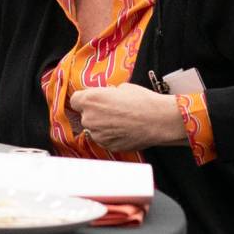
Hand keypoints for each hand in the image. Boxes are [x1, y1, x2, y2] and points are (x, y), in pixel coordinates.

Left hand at [67, 84, 184, 150]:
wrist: (158, 121)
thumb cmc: (142, 101)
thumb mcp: (122, 87)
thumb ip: (107, 93)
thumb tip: (106, 96)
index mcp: (91, 100)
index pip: (75, 100)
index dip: (84, 99)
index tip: (92, 100)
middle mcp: (90, 118)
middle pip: (84, 115)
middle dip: (95, 113)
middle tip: (111, 109)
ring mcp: (98, 135)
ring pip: (94, 128)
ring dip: (102, 125)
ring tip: (121, 120)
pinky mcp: (107, 146)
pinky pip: (104, 139)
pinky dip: (111, 135)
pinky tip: (124, 129)